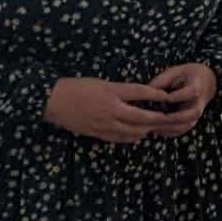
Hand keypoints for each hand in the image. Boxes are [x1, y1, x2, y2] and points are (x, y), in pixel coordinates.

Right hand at [44, 76, 178, 142]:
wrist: (54, 101)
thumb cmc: (77, 87)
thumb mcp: (101, 83)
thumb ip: (119, 90)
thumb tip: (137, 95)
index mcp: (111, 91)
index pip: (139, 92)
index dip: (155, 94)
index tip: (166, 96)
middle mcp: (110, 109)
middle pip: (139, 116)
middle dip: (155, 118)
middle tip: (167, 117)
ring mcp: (103, 123)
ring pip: (131, 130)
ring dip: (145, 129)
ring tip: (154, 126)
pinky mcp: (97, 133)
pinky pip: (118, 138)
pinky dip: (131, 137)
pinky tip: (137, 135)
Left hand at [147, 63, 217, 136]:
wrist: (204, 82)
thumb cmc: (185, 76)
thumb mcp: (175, 72)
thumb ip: (161, 80)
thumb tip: (144, 92)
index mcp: (197, 85)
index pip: (192, 91)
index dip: (179, 96)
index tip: (166, 98)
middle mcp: (199, 101)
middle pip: (193, 113)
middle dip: (176, 117)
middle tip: (159, 117)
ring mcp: (197, 113)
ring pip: (187, 125)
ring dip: (170, 127)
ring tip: (153, 125)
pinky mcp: (191, 121)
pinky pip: (181, 130)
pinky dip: (169, 132)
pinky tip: (155, 128)